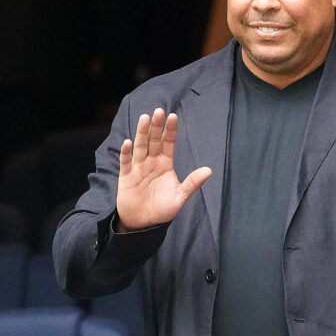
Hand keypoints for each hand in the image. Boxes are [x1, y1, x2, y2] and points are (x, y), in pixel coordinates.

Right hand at [116, 108, 211, 230]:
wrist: (143, 224)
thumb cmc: (163, 210)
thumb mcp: (180, 197)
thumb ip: (192, 183)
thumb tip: (209, 170)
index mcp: (165, 164)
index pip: (168, 143)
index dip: (170, 130)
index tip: (173, 116)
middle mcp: (151, 162)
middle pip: (153, 141)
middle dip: (156, 126)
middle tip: (158, 111)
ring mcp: (138, 168)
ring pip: (140, 147)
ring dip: (142, 133)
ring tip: (144, 118)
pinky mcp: (126, 177)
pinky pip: (126, 162)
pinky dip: (126, 153)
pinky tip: (128, 143)